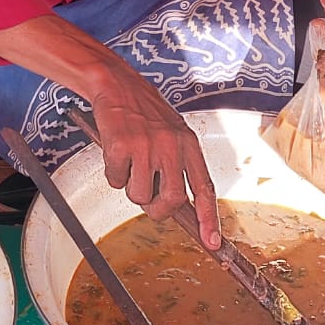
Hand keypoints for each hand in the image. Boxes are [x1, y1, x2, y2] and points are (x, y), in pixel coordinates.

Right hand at [86, 66, 220, 247]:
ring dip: (130, 186)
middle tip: (147, 198)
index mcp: (188, 144)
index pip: (204, 188)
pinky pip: (115, 180)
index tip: (212, 242)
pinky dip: (112, 172)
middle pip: (171, 201)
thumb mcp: (172, 132)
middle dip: (157, 209)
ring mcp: (146, 146)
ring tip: (129, 162)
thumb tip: (174, 204)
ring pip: (139, 195)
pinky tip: (115, 151)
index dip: (209, 218)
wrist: (116, 83)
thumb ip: (177, 164)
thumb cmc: (143, 110)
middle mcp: (171, 146)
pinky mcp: (121, 146)